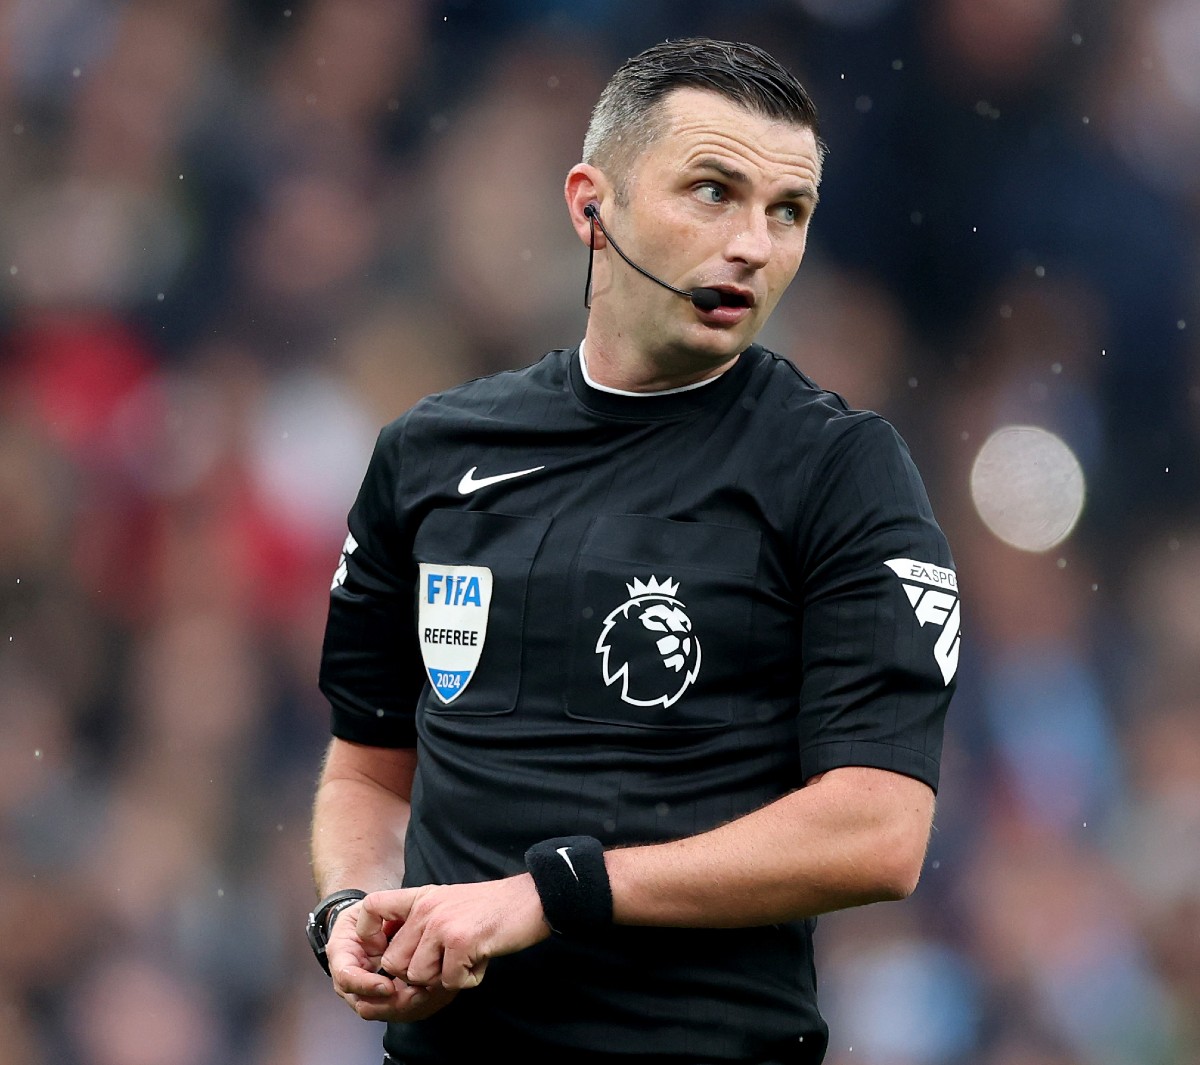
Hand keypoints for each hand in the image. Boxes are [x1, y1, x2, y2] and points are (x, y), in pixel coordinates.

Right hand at [326, 902, 458, 1021]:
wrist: (372, 923)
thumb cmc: (368, 916)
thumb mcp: (366, 908)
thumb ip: (371, 916)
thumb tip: (378, 942)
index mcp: (342, 958)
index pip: (347, 980)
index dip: (366, 986)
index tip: (387, 985)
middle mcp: (352, 982)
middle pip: (366, 1005)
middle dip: (392, 1003)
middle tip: (416, 994)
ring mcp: (369, 993)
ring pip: (385, 1011)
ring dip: (407, 1006)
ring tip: (427, 993)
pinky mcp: (388, 998)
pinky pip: (400, 1009)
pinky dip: (415, 1005)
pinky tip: (430, 993)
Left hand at [357, 874, 549, 990]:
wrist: (531, 900)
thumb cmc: (492, 908)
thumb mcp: (448, 903)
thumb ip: (422, 924)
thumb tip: (399, 961)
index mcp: (420, 898)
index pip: (371, 907)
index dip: (368, 935)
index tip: (387, 951)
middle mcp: (426, 909)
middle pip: (395, 962)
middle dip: (420, 973)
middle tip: (448, 963)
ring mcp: (441, 924)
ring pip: (419, 976)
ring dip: (445, 977)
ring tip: (467, 958)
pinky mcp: (460, 941)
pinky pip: (448, 981)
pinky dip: (467, 979)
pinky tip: (481, 960)